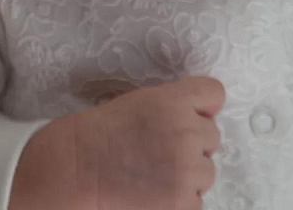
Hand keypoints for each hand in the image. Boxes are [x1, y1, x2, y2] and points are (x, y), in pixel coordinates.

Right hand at [9, 76, 224, 209]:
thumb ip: (176, 104)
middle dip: (193, 144)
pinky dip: (181, 200)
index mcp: (174, 100)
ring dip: (189, 174)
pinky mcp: (183, 201)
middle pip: (213, 135)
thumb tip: (205, 116)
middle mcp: (186, 131)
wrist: (78, 167)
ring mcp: (186, 167)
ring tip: (155, 172)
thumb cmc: (105, 131)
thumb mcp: (142, 101)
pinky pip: (198, 200)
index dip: (205, 106)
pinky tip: (155, 191)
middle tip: (160, 149)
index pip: (214, 92)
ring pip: (208, 171)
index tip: (193, 115)